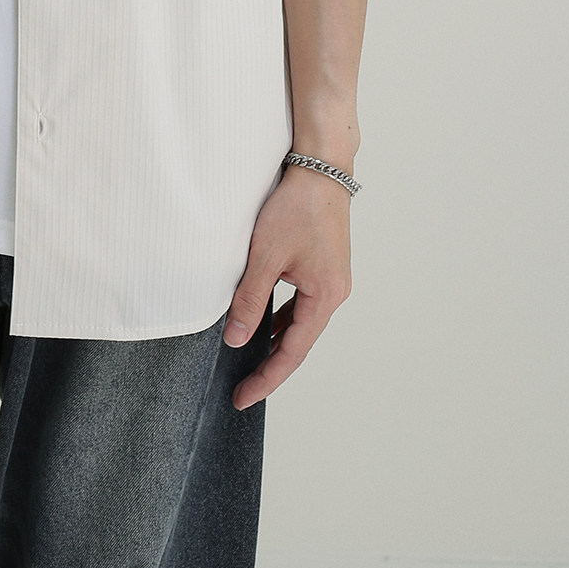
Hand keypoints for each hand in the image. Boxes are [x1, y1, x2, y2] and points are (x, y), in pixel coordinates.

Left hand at [223, 159, 352, 410]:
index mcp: (325, 297)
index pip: (292, 352)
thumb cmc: (297, 207)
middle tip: (242, 389)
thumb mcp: (265, 256)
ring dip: (276, 344)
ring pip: (300, 325)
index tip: (243, 398)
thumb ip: (250, 300)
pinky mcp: (323, 267)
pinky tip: (265, 324)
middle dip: (270, 367)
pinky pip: (302, 305)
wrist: (321, 169)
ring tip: (250, 364)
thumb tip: (235, 339)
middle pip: (299, 344)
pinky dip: (282, 319)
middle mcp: (334, 294)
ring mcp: (330, 281)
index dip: (266, 379)